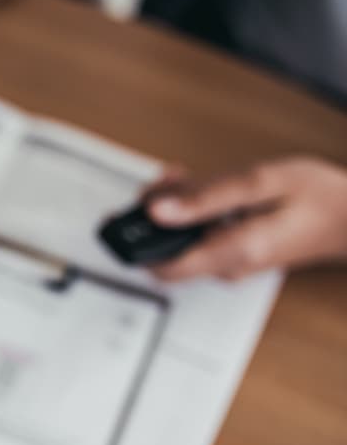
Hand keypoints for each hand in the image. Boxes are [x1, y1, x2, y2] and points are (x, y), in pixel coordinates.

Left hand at [145, 157, 346, 280]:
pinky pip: (198, 237)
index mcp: (233, 251)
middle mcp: (228, 266)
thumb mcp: (260, 182)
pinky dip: (190, 212)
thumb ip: (205, 197)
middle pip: (167, 251)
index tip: (126, 214)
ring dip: (172, 208)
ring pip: (181, 242)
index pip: (161, 267)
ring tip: (182, 178)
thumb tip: (156, 210)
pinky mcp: (233, 254)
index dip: (137, 241)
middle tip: (164, 181)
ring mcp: (231, 263)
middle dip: (155, 215)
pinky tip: (199, 188)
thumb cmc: (318, 196)